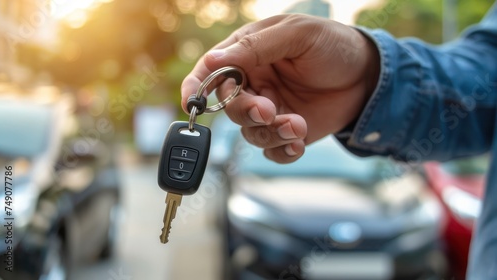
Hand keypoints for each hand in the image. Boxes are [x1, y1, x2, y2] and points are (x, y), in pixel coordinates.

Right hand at [181, 14, 379, 162]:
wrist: (369, 76)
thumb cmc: (333, 45)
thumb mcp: (296, 34)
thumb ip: (255, 46)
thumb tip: (212, 60)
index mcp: (248, 55)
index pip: (211, 71)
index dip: (196, 87)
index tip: (192, 102)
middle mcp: (254, 84)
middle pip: (229, 107)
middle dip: (246, 112)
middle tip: (269, 110)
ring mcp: (270, 109)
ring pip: (250, 132)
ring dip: (270, 133)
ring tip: (297, 125)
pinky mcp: (286, 131)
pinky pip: (272, 150)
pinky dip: (282, 151)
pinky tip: (299, 141)